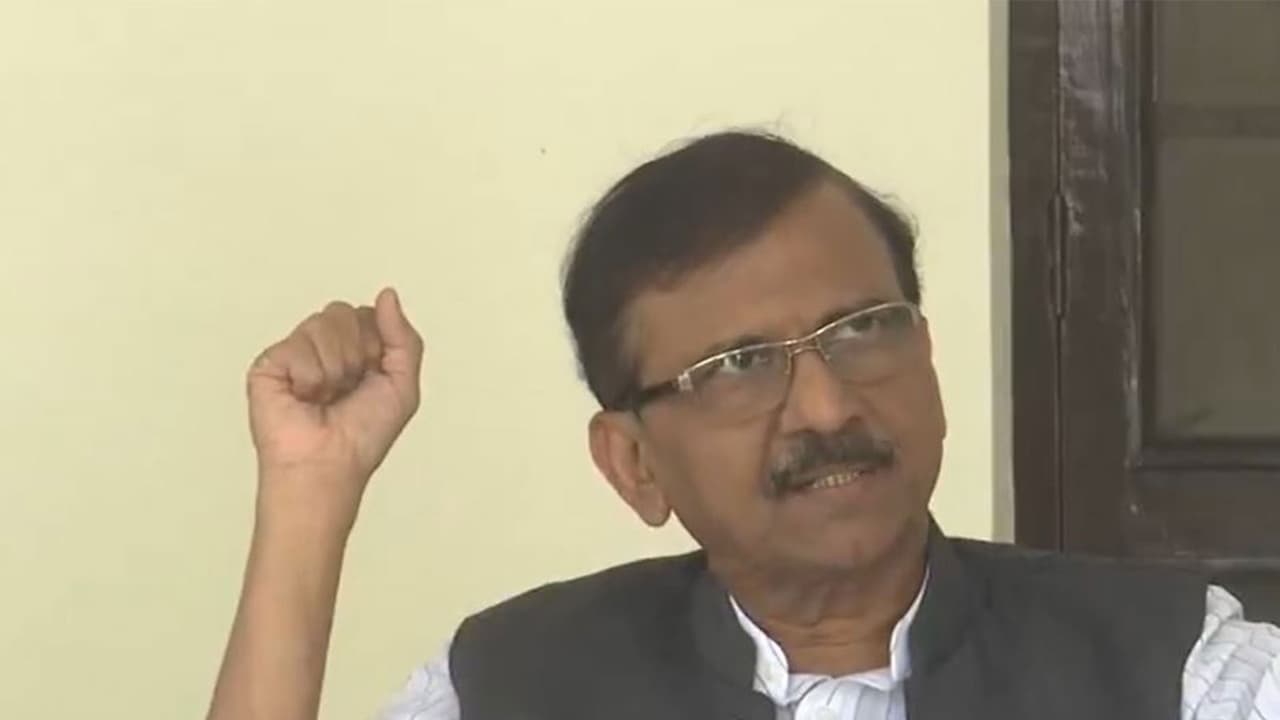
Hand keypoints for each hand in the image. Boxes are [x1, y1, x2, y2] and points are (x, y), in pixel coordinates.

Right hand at [246, 288, 423, 533]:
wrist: (330, 463)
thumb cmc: (362, 435)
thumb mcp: (402, 385)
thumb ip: (403, 338)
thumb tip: (387, 295)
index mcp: (355, 349)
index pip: (369, 314)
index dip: (376, 346)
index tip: (371, 378)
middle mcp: (323, 347)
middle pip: (344, 312)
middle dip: (355, 354)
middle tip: (346, 389)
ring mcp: (295, 353)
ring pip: (322, 324)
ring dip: (334, 368)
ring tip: (325, 396)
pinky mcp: (269, 363)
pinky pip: (297, 346)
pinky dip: (309, 377)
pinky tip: (303, 397)